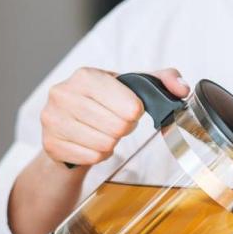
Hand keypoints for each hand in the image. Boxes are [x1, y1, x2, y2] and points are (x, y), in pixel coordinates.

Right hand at [40, 67, 188, 166]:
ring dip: (111, 143)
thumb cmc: (103, 103)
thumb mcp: (132, 86)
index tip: (129, 110)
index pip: (129, 105)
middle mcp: (63, 93)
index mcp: (85, 75)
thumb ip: (163, 80)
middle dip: (123, 129)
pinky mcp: (50, 144)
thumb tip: (182, 89)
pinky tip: (90, 143)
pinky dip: (98, 155)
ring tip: (102, 132)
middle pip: (118, 127)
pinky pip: (91, 158)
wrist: (67, 126)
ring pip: (104, 144)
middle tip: (115, 123)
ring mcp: (52, 120)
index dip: (135, 112)